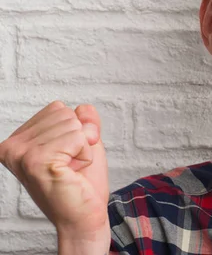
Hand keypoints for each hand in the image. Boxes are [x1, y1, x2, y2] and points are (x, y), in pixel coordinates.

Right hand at [0, 101, 109, 246]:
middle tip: (70, 165)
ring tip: (70, 170)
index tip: (66, 155)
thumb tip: (83, 107)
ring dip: (83, 148)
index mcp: (18, 140)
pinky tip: (73, 173)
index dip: (75, 130)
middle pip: (66, 113)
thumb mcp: (85, 142)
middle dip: (80, 138)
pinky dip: (85, 155)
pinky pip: (79, 138)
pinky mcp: (37, 161)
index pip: (58, 108)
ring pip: (74, 124)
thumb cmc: (82, 182)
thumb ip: (84, 120)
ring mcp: (22, 153)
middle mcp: (13, 146)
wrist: (83, 216)